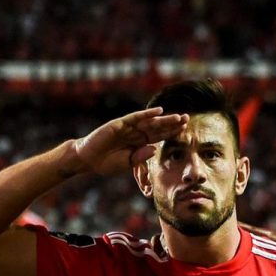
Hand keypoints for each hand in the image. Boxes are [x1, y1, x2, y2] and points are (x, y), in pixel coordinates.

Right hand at [66, 107, 188, 175]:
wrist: (87, 159)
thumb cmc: (106, 162)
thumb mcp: (126, 163)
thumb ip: (140, 157)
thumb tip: (154, 148)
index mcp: (139, 143)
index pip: (159, 137)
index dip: (171, 134)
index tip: (186, 131)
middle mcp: (136, 133)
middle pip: (158, 127)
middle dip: (173, 124)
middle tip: (188, 119)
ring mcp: (128, 127)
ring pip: (150, 121)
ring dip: (164, 118)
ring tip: (179, 117)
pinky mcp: (119, 124)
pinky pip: (135, 118)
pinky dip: (146, 114)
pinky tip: (158, 112)